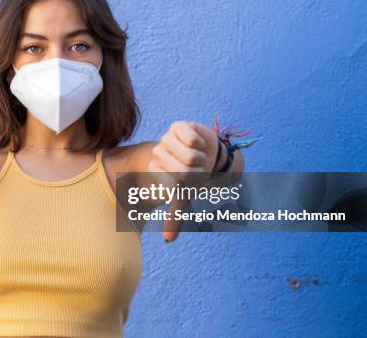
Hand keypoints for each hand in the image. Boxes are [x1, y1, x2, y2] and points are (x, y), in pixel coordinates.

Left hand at [148, 121, 218, 241]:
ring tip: (199, 155)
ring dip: (201, 157)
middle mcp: (157, 153)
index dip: (191, 184)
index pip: (175, 185)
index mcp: (155, 170)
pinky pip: (191, 138)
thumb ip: (175, 215)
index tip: (190, 180)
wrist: (210, 153)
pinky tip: (198, 142)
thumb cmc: (195, 175)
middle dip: (199, 172)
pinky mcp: (177, 126)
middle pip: (184, 171)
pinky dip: (201, 143)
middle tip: (198, 168)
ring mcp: (166, 138)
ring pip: (190, 155)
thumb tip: (168, 240)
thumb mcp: (184, 195)